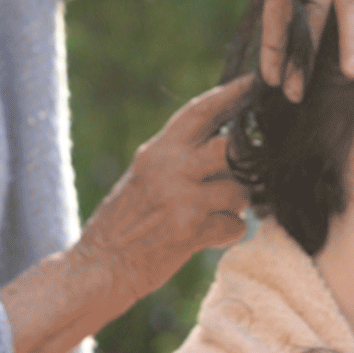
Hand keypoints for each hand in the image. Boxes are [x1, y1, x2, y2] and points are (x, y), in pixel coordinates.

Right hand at [75, 79, 250, 303]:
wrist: (99, 267)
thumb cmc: (122, 223)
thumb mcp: (143, 177)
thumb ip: (177, 159)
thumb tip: (223, 145)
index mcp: (156, 151)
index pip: (200, 111)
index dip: (231, 95)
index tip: (254, 85)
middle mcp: (169, 169)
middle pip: (232, 148)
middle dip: (244, 164)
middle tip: (243, 174)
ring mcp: (181, 199)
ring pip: (239, 190)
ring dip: (236, 205)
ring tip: (215, 214)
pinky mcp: (191, 231)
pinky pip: (235, 226)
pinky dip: (228, 234)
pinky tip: (208, 238)